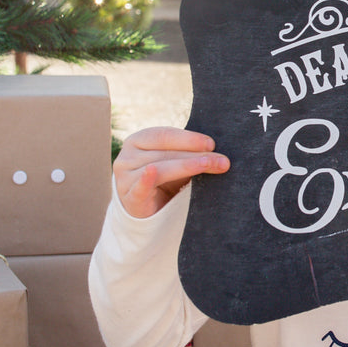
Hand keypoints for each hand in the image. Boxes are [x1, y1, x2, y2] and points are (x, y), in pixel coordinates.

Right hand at [113, 127, 229, 219]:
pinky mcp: (129, 198)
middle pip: (165, 152)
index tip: (211, 144)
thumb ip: (188, 153)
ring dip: (187, 166)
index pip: (164, 135)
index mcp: (138, 141)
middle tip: (222, 160)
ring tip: (209, 167)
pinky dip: (146, 179)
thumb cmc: (164, 181)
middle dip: (196, 155)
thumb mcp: (174, 162)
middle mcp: (128, 156)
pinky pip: (139, 187)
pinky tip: (151, 171)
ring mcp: (125, 178)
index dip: (188, 139)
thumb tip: (219, 151)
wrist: (145, 211)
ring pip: (159, 168)